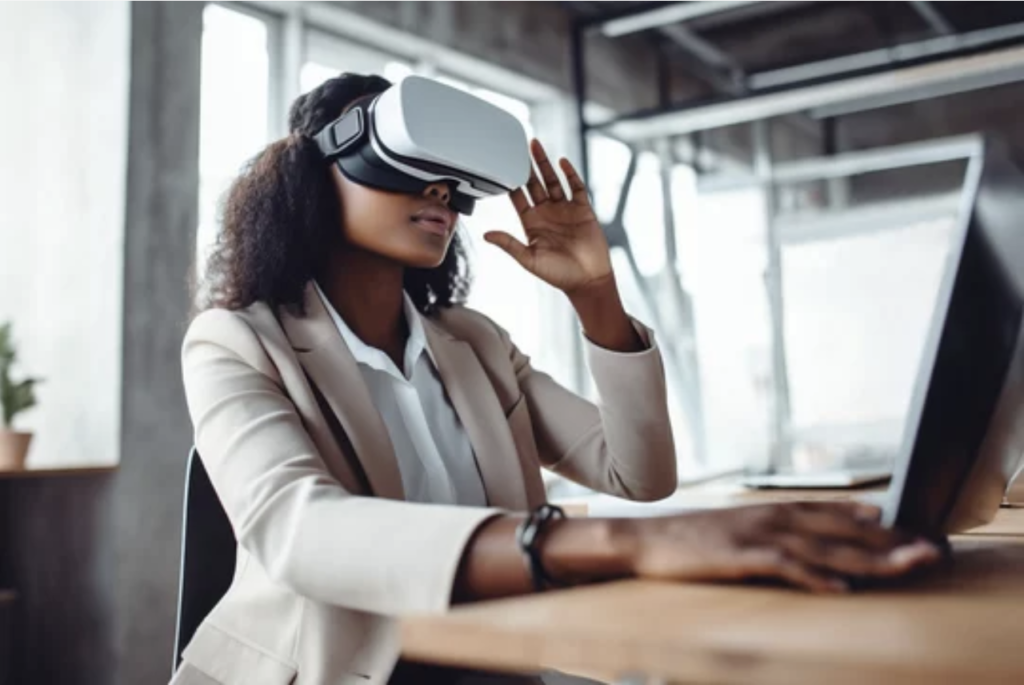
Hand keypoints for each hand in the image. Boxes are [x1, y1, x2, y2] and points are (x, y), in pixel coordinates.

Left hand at [485, 139, 612, 294]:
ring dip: (545, 164)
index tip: (502, 165)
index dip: (511, 182)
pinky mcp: (583, 209)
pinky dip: (570, 174)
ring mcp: (565, 209)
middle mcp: (547, 213)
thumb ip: (509, 244)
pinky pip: (576, 187)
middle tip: (518, 147)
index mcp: (532, 223)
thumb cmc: (558, 274)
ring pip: (553, 181)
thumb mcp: (529, 259)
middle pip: (534, 183)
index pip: (518, 197)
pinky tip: (563, 162)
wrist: (587, 280)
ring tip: (536, 146)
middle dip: (527, 166)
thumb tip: (486, 234)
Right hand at [620, 501, 940, 592]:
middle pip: (844, 531)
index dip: (880, 524)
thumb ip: (780, 527)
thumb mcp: (743, 526)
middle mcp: (776, 518)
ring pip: (826, 549)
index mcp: (778, 510)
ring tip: (906, 566)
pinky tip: (840, 589)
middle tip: (932, 550)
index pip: (839, 514)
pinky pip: (785, 568)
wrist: (649, 540)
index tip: (916, 531)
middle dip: (891, 542)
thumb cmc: (696, 537)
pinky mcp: (742, 557)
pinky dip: (814, 578)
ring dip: (869, 559)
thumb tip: (815, 534)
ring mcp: (759, 536)